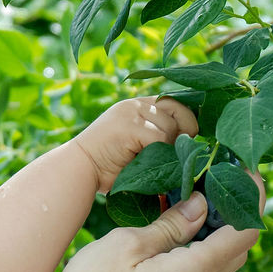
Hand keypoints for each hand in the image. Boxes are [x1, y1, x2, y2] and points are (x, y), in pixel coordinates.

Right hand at [42, 183, 261, 271]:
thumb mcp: (126, 246)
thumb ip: (170, 225)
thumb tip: (202, 205)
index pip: (246, 230)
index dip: (253, 197)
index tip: (245, 167)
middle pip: (238, 245)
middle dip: (237, 208)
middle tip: (218, 174)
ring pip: (220, 258)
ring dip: (217, 226)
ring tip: (195, 194)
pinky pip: (200, 270)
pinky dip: (200, 243)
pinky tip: (175, 225)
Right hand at [68, 95, 199, 192]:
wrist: (79, 169)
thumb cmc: (109, 166)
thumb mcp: (138, 146)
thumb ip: (159, 139)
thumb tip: (193, 148)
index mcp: (139, 106)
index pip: (175, 102)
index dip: (187, 121)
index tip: (190, 141)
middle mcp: (136, 104)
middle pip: (178, 110)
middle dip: (186, 132)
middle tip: (180, 154)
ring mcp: (131, 113)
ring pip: (171, 128)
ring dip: (170, 150)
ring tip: (158, 164)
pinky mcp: (129, 126)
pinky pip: (160, 139)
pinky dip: (160, 155)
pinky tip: (150, 166)